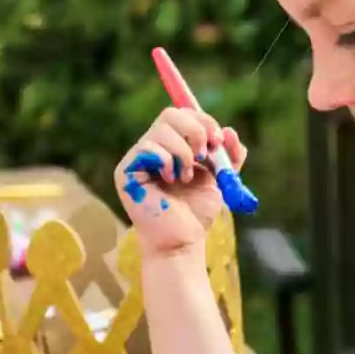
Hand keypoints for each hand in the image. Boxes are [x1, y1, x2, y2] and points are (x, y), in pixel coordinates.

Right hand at [113, 107, 246, 256]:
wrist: (182, 239)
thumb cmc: (196, 212)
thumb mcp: (221, 178)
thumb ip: (228, 155)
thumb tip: (229, 131)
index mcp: (173, 146)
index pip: (184, 114)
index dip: (204, 120)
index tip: (219, 141)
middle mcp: (153, 148)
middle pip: (170, 114)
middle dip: (195, 130)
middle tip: (204, 154)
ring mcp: (137, 158)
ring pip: (160, 130)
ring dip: (183, 152)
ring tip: (186, 176)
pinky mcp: (125, 171)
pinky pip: (147, 148)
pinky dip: (166, 161)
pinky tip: (170, 180)